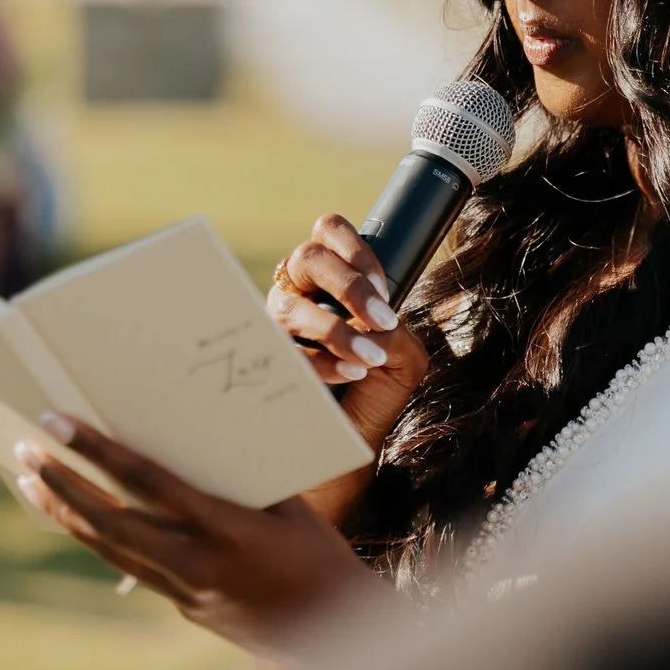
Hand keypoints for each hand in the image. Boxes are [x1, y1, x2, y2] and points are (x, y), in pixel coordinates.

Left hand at [14, 413, 376, 657]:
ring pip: (108, 548)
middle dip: (62, 484)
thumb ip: (238, 476)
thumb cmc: (320, 554)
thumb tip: (194, 433)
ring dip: (66, 513)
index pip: (145, 483)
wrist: (339, 632)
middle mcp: (195, 563)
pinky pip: (128, 565)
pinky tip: (74, 516)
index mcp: (224, 528)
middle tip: (25, 449)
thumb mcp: (288, 504)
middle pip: (109, 521)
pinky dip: (97, 537)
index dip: (97, 452)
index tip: (58, 422)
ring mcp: (186, 590)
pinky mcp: (184, 606)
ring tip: (30, 480)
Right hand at [268, 213, 430, 462]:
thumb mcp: (402, 355)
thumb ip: (397, 333)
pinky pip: (285, 349)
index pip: (330, 231)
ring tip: (369, 357)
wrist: (351, 438)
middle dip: (350, 286)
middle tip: (384, 319)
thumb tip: (375, 327)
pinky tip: (350, 373)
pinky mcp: (267, 356)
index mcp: (330, 277)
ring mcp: (277, 322)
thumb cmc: (375, 390)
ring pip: (292, 305)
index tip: (383, 289)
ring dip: (336, 329)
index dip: (357, 251)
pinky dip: (322, 360)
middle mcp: (297, 290)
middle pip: (309, 257)